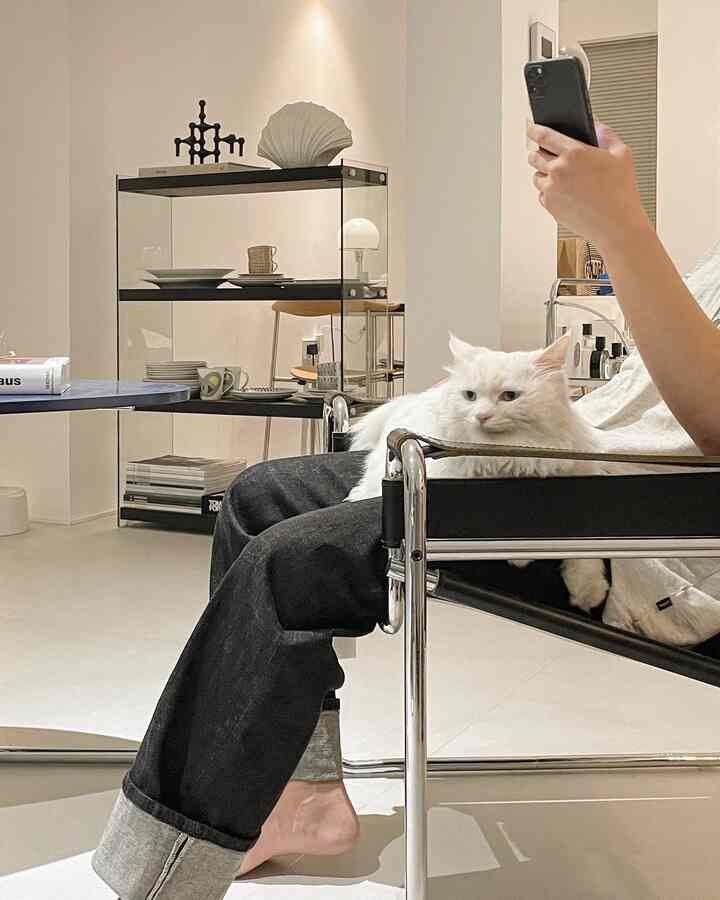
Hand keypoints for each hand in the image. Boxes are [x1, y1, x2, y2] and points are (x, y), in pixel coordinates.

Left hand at [527, 121, 649, 251]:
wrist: (616, 225)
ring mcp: (551, 189)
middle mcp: (558, 170)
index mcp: (574, 153)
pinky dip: (548, 190)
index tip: (530, 127)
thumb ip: (606, 134)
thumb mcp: (622, 154)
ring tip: (560, 175)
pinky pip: (541, 193)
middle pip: (534, 155)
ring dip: (543, 172)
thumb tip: (595, 126)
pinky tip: (565, 191)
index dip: (534, 129)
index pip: (544, 135)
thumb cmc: (621, 192)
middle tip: (546, 153)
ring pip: (536, 175)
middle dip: (538, 152)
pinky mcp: (550, 206)